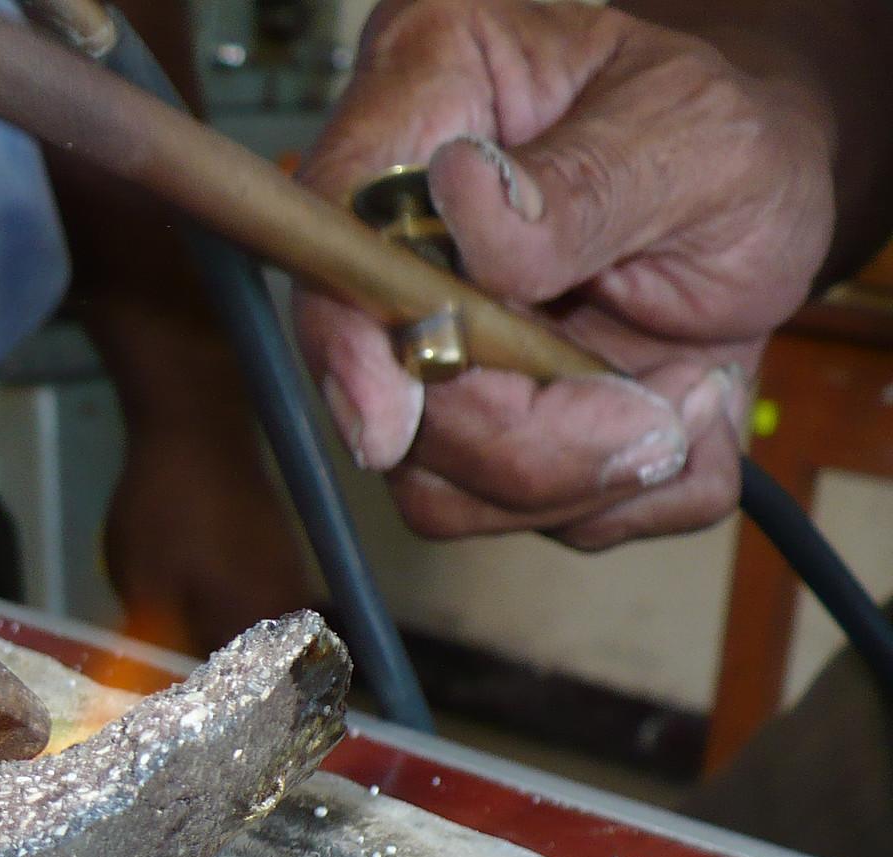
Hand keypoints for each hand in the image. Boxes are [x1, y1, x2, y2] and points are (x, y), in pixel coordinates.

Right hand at [294, 0, 839, 548]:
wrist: (764, 202)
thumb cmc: (719, 138)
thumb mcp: (693, 135)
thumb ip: (584, 182)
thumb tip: (466, 204)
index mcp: (429, 97)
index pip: (335, 225)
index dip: (347, 336)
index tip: (391, 421)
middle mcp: (397, 232)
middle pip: (381, 387)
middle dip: (521, 436)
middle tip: (654, 415)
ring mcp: (424, 346)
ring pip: (433, 481)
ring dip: (576, 478)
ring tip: (685, 397)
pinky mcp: (472, 428)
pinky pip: (510, 516)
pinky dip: (618, 496)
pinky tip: (676, 414)